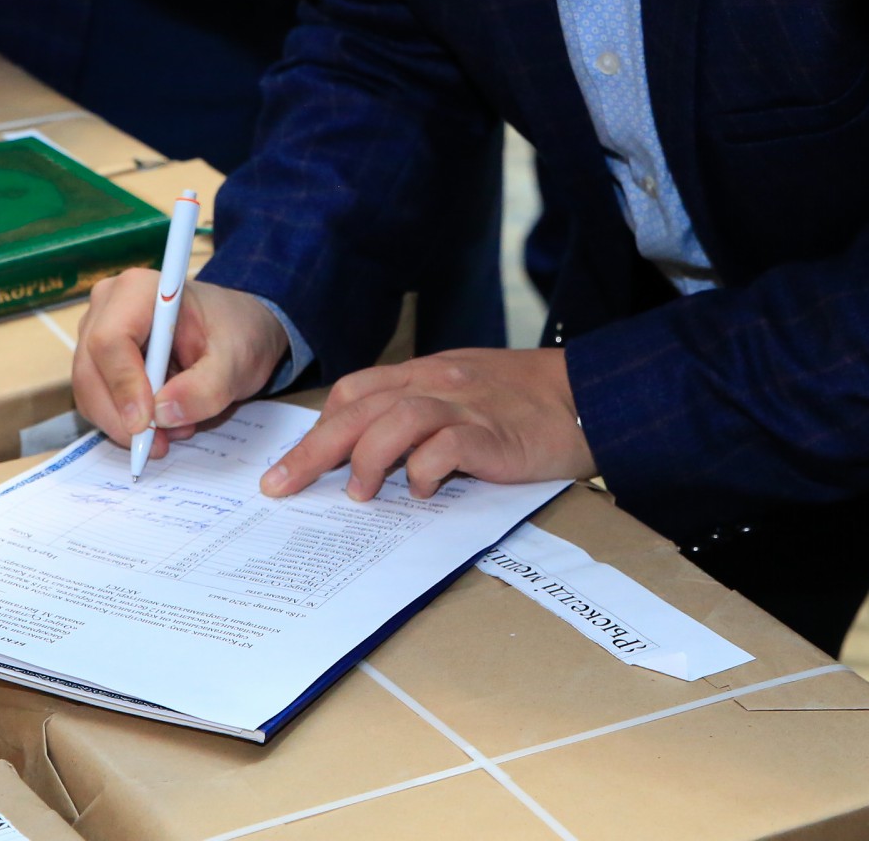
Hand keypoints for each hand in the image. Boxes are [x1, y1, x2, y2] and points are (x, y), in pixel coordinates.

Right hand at [72, 272, 290, 456]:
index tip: (146, 424)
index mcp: (139, 290)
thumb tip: (163, 414)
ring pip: (89, 392)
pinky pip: (97, 400)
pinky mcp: (99, 360)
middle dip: (120, 417)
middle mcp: (108, 306)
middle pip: (90, 371)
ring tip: (173, 431)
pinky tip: (162, 424)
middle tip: (159, 445)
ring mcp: (97, 332)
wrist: (235, 329)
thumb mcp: (237, 361)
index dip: (123, 385)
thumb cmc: (235, 332)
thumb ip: (206, 388)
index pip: (110, 340)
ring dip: (123, 423)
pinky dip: (124, 421)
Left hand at [260, 348, 593, 501]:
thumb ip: (420, 411)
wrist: (586, 395)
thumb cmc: (522, 401)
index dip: (318, 427)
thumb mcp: (462, 392)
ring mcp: (465, 407)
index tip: (291, 464)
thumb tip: (369, 451)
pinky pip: (446, 448)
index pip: (355, 392)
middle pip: (359, 409)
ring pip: (395, 421)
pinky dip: (424, 471)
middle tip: (282, 486)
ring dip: (367, 459)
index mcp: (425, 373)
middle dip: (314, 450)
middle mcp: (437, 383)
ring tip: (358, 494)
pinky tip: (422, 491)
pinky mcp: (493, 435)